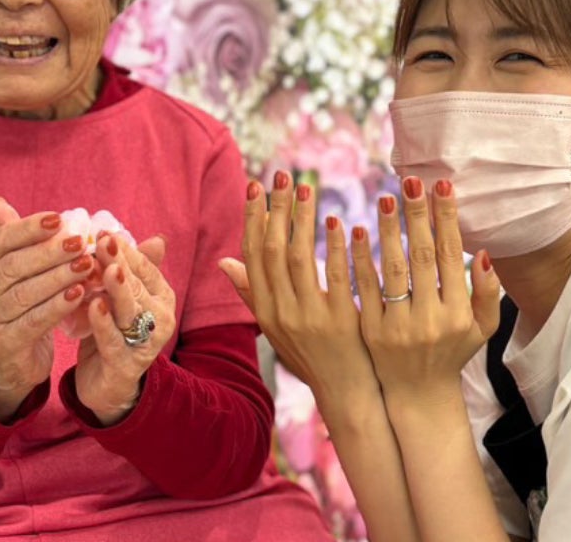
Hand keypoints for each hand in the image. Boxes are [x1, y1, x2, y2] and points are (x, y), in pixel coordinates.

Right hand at [0, 197, 98, 419]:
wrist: (15, 357)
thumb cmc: (22, 302)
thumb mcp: (16, 270)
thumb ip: (12, 238)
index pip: (0, 241)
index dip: (29, 228)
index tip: (59, 219)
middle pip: (13, 266)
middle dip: (49, 252)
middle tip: (80, 242)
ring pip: (24, 294)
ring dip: (58, 278)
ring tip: (86, 265)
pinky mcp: (4, 343)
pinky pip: (33, 321)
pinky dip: (57, 306)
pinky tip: (79, 294)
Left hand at [73, 234, 176, 424]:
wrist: (108, 385)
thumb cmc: (116, 331)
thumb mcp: (124, 297)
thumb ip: (135, 268)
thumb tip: (158, 237)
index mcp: (162, 297)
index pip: (145, 268)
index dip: (126, 250)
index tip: (103, 231)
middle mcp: (160, 318)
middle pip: (138, 286)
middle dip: (119, 262)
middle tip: (103, 242)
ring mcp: (146, 343)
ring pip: (130, 311)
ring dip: (118, 290)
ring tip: (107, 270)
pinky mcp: (127, 365)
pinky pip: (114, 342)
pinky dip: (103, 324)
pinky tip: (93, 306)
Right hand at [222, 171, 377, 403]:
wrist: (347, 395)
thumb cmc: (312, 357)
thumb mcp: (275, 328)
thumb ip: (252, 294)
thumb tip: (222, 263)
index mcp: (265, 310)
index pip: (252, 255)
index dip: (253, 218)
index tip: (257, 186)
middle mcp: (280, 312)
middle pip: (272, 249)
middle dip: (276, 208)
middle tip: (283, 175)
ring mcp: (308, 317)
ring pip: (298, 257)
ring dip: (301, 218)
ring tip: (307, 187)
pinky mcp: (339, 321)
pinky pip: (333, 275)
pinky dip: (333, 246)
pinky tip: (337, 221)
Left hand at [355, 177, 499, 404]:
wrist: (417, 395)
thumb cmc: (452, 353)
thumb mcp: (482, 329)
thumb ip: (488, 293)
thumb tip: (485, 254)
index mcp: (459, 314)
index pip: (453, 257)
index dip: (447, 220)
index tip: (442, 186)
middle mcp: (431, 319)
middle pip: (423, 258)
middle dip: (418, 217)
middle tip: (412, 181)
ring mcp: (399, 326)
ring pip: (393, 270)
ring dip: (390, 232)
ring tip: (386, 198)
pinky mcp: (371, 330)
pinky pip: (365, 288)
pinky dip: (360, 259)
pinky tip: (356, 230)